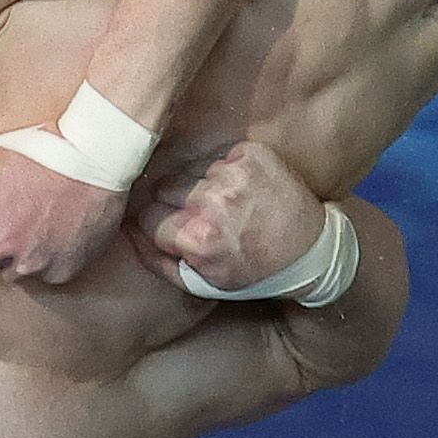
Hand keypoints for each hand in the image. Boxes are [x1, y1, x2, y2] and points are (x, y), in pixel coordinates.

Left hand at [0, 143, 127, 284]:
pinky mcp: (59, 272)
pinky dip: (48, 260)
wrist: (95, 156)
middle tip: (14, 216)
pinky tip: (58, 233)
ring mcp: (29, 263)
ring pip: (10, 272)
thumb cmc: (37, 150)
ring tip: (38, 224)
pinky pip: (43, 275)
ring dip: (17, 255)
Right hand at [130, 140, 322, 295]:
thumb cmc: (255, 272)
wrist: (312, 250)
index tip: (173, 230)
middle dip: (175, 203)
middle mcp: (213, 202)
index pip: (147, 218)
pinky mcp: (253, 154)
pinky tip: (244, 191)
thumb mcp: (204, 283)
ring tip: (229, 206)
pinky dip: (226, 172)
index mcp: (198, 238)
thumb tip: (124, 234)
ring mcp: (234, 174)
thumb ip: (158, 261)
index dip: (157, 225)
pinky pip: (218, 157)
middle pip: (164, 189)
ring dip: (202, 186)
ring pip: (191, 172)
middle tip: (202, 218)